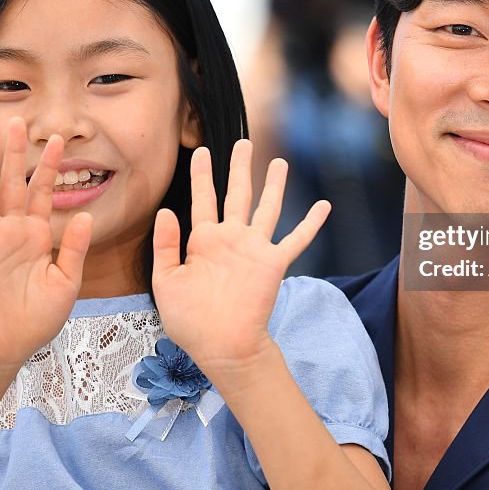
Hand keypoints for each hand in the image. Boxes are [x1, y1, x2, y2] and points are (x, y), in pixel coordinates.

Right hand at [0, 117, 92, 371]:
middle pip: (13, 184)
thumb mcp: (67, 281)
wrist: (10, 344)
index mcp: (39, 235)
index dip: (51, 166)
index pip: (44, 192)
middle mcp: (13, 232)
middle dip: (16, 154)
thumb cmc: (40, 316)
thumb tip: (87, 215)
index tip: (60, 139)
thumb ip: (74, 248)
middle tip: (18, 122)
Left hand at [151, 139, 329, 380]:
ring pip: (267, 207)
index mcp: (203, 240)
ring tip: (280, 162)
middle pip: (237, 193)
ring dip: (274, 185)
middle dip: (239, 168)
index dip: (201, 175)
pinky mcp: (273, 263)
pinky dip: (311, 222)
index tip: (200, 151)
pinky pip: (297, 239)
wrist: (221, 346)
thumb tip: (166, 210)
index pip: (203, 199)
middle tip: (243, 143)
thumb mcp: (166, 281)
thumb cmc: (190, 320)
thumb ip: (165, 245)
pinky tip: (324, 205)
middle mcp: (231, 238)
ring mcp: (254, 249)